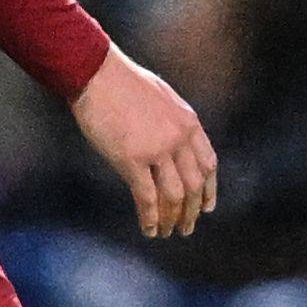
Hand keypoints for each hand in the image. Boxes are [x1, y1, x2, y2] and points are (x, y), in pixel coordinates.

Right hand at [69, 44, 217, 239]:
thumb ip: (173, 122)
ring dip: (173, 218)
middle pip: (194, 185)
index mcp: (188, 122)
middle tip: (186, 229)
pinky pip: (146, 196)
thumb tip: (174, 144)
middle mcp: (178, 138)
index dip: (209, 190)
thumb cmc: (122, 82)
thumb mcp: (162, 98)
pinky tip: (149, 229)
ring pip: (174, 195)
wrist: (97, 73)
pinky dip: (150, 217)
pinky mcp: (131, 159)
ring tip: (168, 232)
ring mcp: (156, 149)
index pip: (208, 164)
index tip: (206, 207)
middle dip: (192, 212)